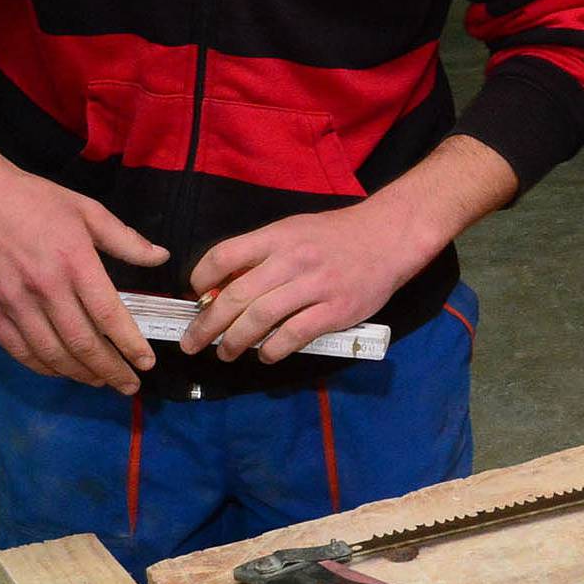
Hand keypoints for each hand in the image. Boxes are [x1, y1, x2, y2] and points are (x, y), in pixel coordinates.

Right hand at [0, 149, 164, 391]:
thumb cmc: (32, 199)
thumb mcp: (87, 210)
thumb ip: (125, 239)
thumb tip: (161, 257)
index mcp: (74, 263)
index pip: (109, 316)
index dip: (130, 345)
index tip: (147, 363)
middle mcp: (44, 288)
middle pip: (82, 343)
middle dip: (110, 370)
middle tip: (130, 385)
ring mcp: (12, 303)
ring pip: (51, 353)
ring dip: (80, 373)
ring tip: (101, 382)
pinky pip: (20, 350)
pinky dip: (44, 367)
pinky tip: (63, 370)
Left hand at [181, 201, 424, 363]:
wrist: (389, 236)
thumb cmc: (338, 235)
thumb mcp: (295, 230)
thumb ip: (262, 253)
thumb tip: (224, 285)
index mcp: (278, 237)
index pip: (224, 255)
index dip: (201, 279)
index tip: (197, 297)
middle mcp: (292, 260)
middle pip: (236, 296)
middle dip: (207, 325)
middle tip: (194, 343)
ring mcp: (316, 286)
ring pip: (260, 318)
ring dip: (235, 341)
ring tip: (226, 353)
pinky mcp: (336, 310)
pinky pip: (294, 335)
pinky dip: (273, 349)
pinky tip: (266, 354)